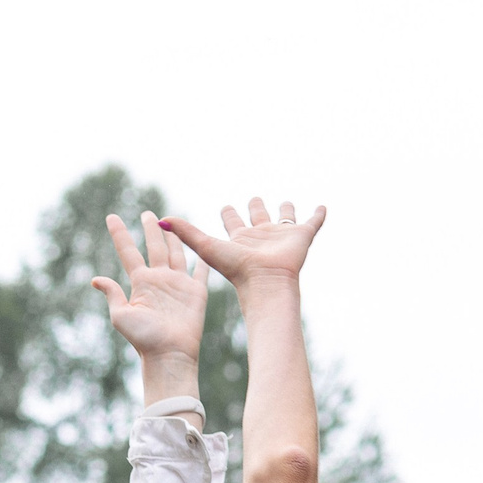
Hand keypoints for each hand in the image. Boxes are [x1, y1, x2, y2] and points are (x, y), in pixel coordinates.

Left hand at [93, 211, 208, 364]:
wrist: (170, 354)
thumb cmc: (144, 339)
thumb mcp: (121, 316)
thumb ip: (112, 295)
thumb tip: (95, 279)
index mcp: (141, 283)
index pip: (128, 252)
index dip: (120, 234)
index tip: (111, 217)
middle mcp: (159, 280)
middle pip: (155, 247)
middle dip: (151, 229)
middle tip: (148, 213)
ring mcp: (178, 284)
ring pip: (176, 253)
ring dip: (174, 237)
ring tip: (170, 222)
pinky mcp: (196, 291)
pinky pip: (201, 271)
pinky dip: (203, 258)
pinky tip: (203, 246)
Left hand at [164, 199, 325, 299]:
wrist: (266, 283)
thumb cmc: (236, 270)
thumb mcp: (206, 247)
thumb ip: (185, 232)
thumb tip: (160, 220)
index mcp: (239, 239)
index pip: (232, 222)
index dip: (229, 213)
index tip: (226, 206)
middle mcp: (260, 236)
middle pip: (257, 218)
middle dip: (255, 208)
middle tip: (253, 199)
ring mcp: (282, 237)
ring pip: (284, 219)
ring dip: (286, 210)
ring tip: (288, 201)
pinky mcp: (302, 237)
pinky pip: (312, 223)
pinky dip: (318, 215)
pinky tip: (322, 206)